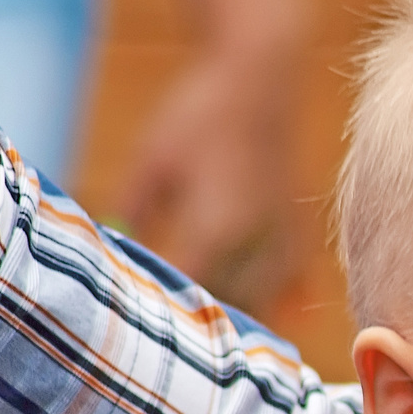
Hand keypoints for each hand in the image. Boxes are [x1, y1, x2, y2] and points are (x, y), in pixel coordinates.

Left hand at [119, 40, 301, 310]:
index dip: (162, 309)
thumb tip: (113, 246)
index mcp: (212, 228)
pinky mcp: (299, 230)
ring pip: (261, 301)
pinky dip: (276, 299)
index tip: (138, 322)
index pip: (183, 290)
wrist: (259, 78)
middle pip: (225, 305)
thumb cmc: (198, 115)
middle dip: (199, 319)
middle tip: (171, 335)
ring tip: (212, 329)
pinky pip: (291, 284)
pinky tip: (266, 309)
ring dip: (237, 314)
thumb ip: (132, 209)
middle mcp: (254, 242)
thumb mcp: (151, 160)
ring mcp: (283, 238)